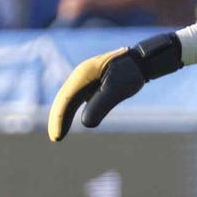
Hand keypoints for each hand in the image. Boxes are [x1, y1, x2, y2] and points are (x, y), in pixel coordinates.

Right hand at [47, 32, 184, 141]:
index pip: (66, 99)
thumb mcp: (118, 89)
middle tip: (55, 138)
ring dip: (63, 115)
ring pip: (68, 98)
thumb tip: (86, 124)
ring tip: (59, 134)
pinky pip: (75, 98)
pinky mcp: (90, 82)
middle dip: (58, 118)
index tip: (56, 136)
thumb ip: (102, 104)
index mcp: (83, 74)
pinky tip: (69, 120)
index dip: (60, 119)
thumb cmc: (131, 72)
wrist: (141, 58)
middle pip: (64, 98)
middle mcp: (80, 75)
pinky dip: (70, 110)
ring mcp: (84, 78)